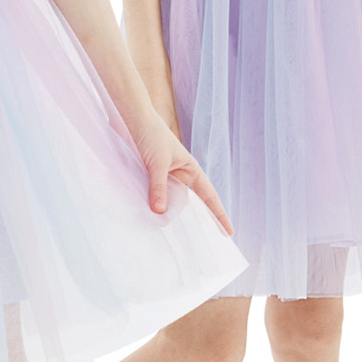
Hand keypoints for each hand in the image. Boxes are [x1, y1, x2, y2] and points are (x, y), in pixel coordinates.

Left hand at [130, 116, 233, 234]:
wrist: (132, 119)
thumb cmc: (151, 135)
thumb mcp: (157, 163)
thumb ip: (158, 187)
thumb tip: (160, 213)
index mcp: (190, 170)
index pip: (209, 197)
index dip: (218, 214)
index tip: (228, 232)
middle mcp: (179, 174)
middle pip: (188, 203)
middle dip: (189, 219)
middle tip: (194, 243)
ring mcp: (163, 176)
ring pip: (169, 201)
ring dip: (166, 212)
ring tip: (165, 233)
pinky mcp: (147, 176)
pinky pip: (153, 195)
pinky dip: (151, 204)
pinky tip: (146, 216)